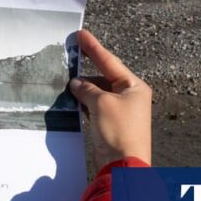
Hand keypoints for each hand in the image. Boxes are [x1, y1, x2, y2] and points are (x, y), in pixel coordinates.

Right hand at [69, 30, 152, 169]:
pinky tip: (72, 100)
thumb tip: (76, 83)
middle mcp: (130, 97)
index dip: (94, 48)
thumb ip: (87, 89)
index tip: (81, 35)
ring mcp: (121, 112)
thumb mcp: (101, 103)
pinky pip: (95, 107)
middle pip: (104, 77)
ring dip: (84, 89)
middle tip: (69, 58)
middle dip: (86, 72)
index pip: (110, 62)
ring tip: (66, 83)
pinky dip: (84, 103)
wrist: (122, 165)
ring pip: (98, 93)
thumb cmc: (118, 131)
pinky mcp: (111, 125)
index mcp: (134, 87)